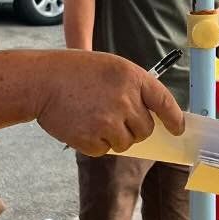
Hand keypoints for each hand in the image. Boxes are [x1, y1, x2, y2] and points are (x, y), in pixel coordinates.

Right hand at [35, 51, 183, 155]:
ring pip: (125, 143)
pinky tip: (81, 125)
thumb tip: (149, 119)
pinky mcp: (92, 140)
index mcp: (133, 77)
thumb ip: (132, 89)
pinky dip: (94, 144)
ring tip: (92, 118)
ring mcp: (109, 122)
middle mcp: (125, 100)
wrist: (40, 81)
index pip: (164, 102)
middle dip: (134, 128)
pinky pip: (104, 151)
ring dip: (113, 137)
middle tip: (113, 118)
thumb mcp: (110, 68)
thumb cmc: (74, 72)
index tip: (177, 129)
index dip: (174, 119)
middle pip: (145, 129)